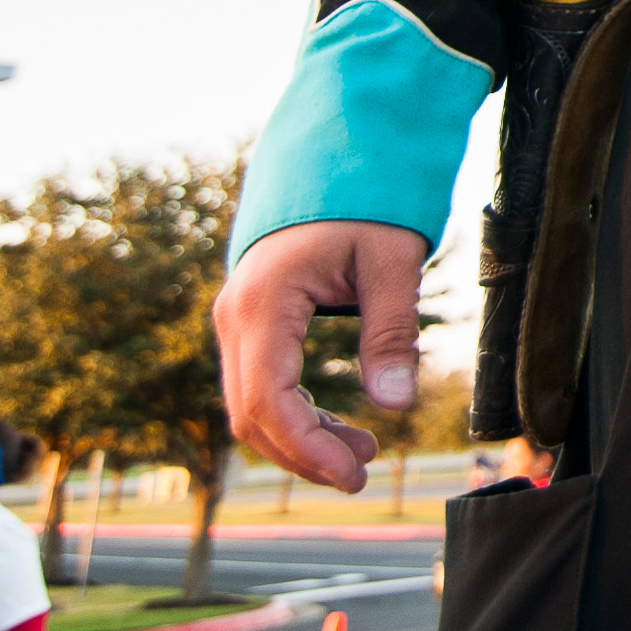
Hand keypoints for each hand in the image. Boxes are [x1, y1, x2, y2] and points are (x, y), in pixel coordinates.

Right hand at [211, 219, 426, 492]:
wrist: (332, 156)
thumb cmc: (365, 200)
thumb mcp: (392, 260)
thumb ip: (392, 331)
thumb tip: (394, 404)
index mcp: (264, 301)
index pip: (268, 400)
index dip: (306, 447)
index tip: (352, 474)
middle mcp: (235, 315)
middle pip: (251, 414)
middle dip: (303, 454)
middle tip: (361, 475)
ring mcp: (236, 320)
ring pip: (252, 405)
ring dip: (301, 439)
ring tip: (363, 453)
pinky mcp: (251, 323)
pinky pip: (261, 385)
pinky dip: (296, 415)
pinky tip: (341, 429)